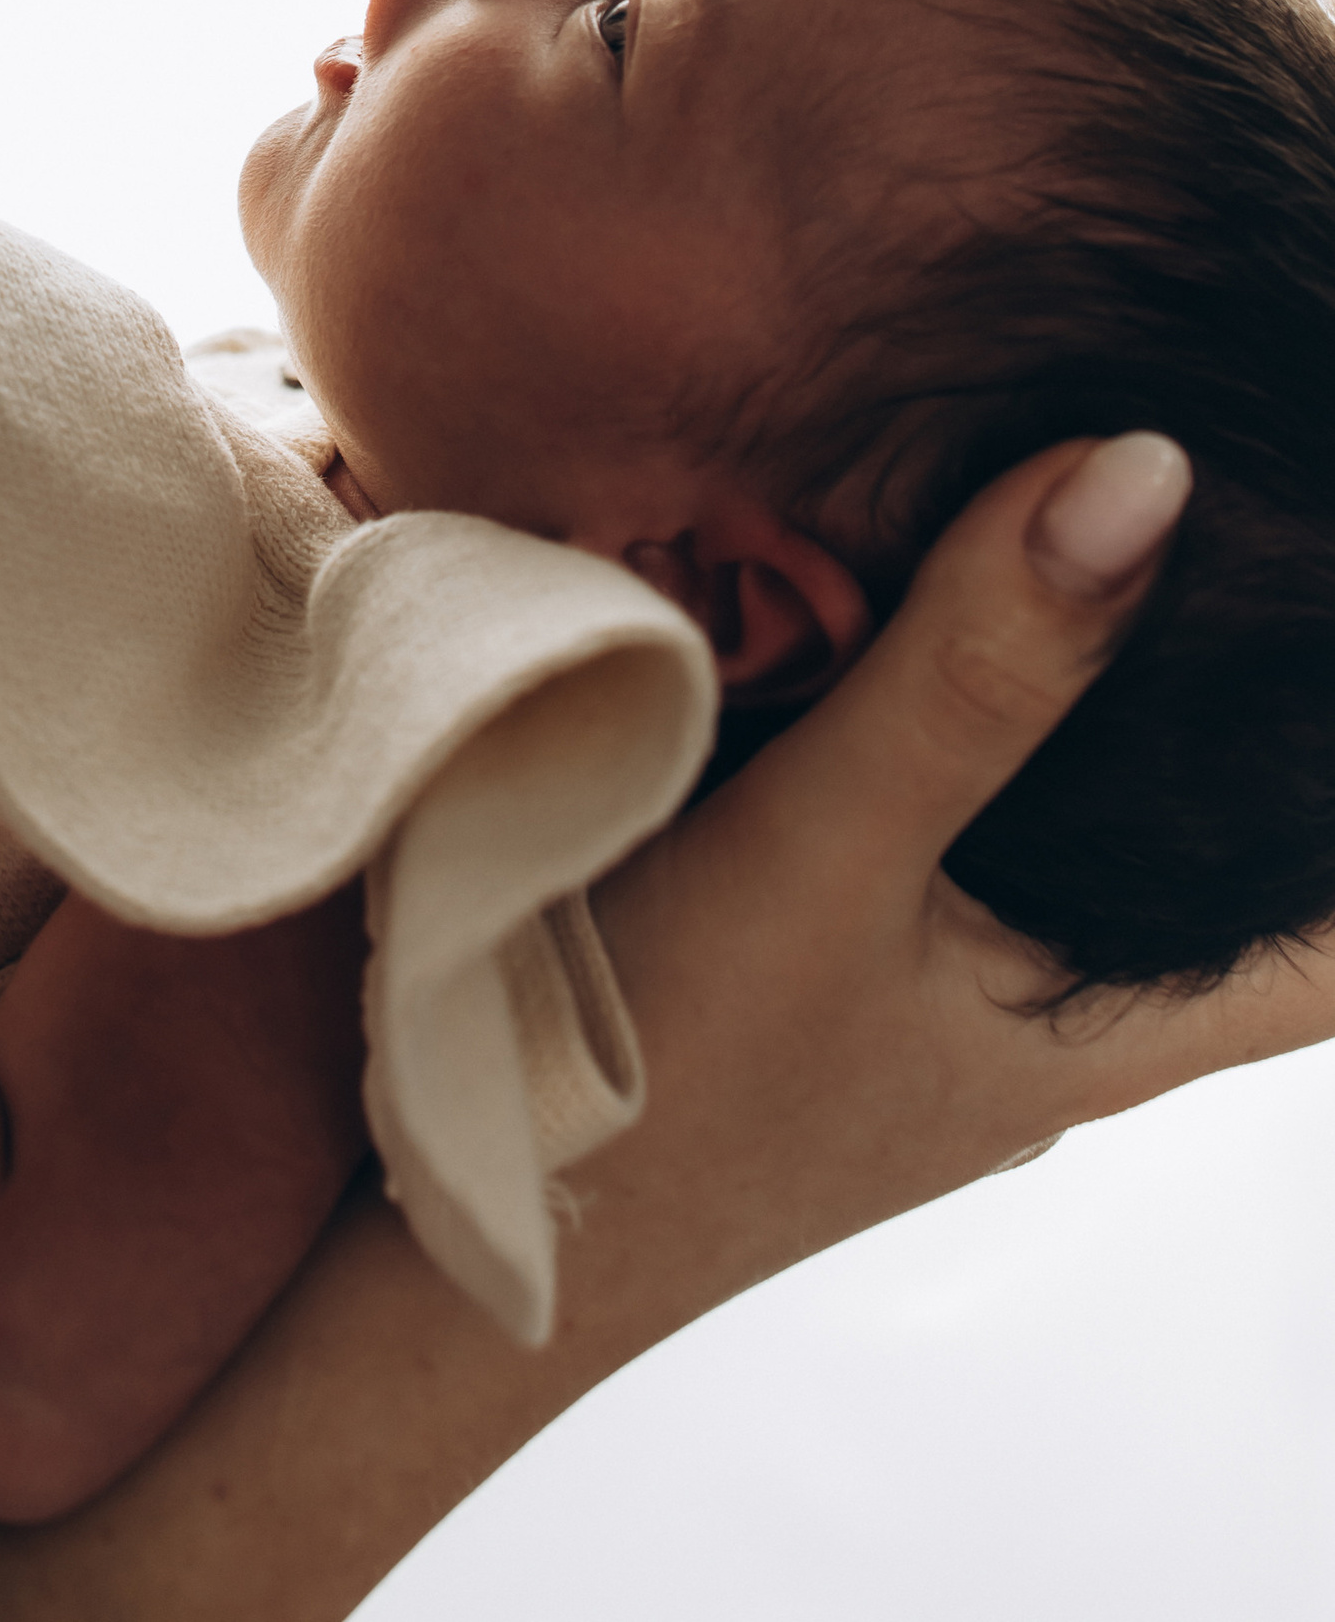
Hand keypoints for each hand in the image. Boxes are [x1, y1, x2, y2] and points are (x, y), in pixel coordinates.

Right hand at [583, 432, 1334, 1305]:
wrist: (458, 1228)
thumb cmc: (657, 1085)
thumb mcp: (823, 851)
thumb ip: (976, 673)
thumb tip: (1141, 477)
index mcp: (1104, 1028)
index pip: (1330, 953)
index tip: (1308, 631)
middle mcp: (1043, 1012)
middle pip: (1205, 867)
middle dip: (1214, 715)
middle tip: (1213, 538)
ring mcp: (932, 986)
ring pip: (1058, 826)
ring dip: (1064, 702)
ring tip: (1065, 533)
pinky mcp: (832, 948)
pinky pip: (935, 814)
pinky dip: (941, 713)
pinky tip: (900, 609)